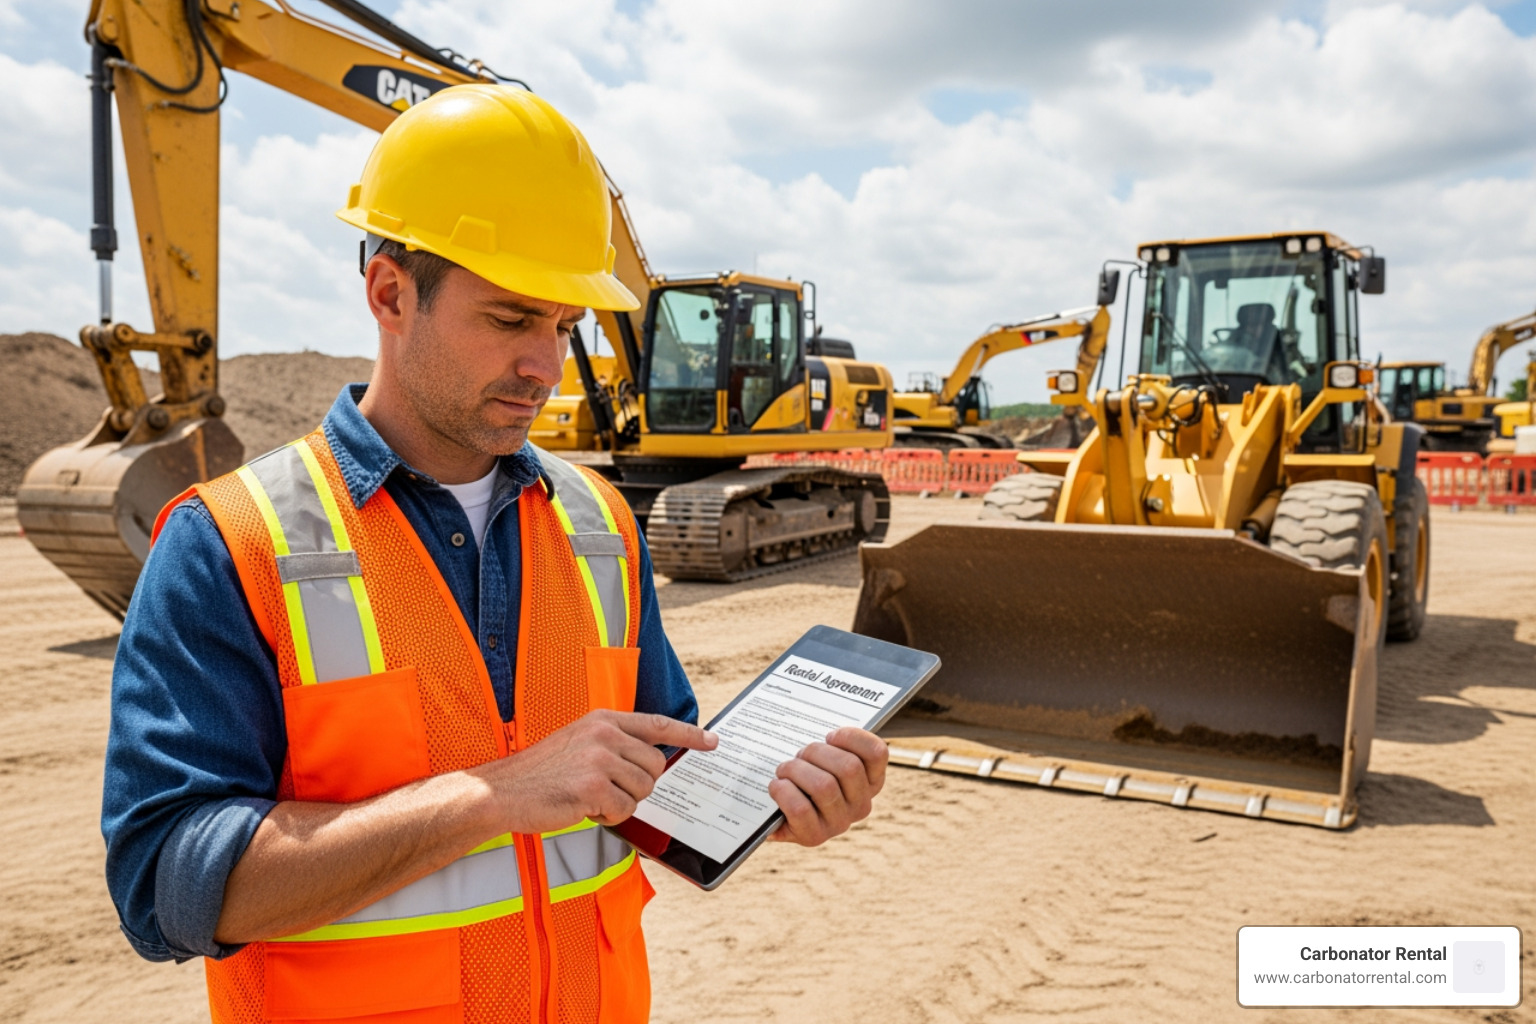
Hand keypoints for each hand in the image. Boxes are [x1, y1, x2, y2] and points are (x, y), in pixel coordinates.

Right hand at [475, 710, 715, 833]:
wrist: (504, 790)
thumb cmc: (542, 772)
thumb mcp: (579, 742)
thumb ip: (614, 744)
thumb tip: (653, 762)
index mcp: (603, 720)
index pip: (657, 724)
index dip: (688, 735)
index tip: (712, 741)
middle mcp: (604, 735)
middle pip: (655, 767)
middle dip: (638, 785)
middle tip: (606, 789)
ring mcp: (598, 759)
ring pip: (642, 791)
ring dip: (621, 803)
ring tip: (589, 797)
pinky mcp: (592, 787)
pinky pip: (624, 811)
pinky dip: (608, 817)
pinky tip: (583, 808)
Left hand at [767, 727, 887, 846]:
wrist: (781, 813)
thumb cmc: (806, 776)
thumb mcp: (824, 758)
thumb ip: (833, 743)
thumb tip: (827, 722)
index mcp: (871, 782)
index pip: (877, 753)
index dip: (852, 737)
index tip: (830, 736)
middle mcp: (861, 805)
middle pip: (848, 767)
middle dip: (816, 752)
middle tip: (799, 754)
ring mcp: (840, 823)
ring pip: (824, 786)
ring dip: (796, 770)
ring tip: (784, 770)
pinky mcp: (815, 837)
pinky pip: (800, 808)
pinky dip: (783, 792)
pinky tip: (777, 786)